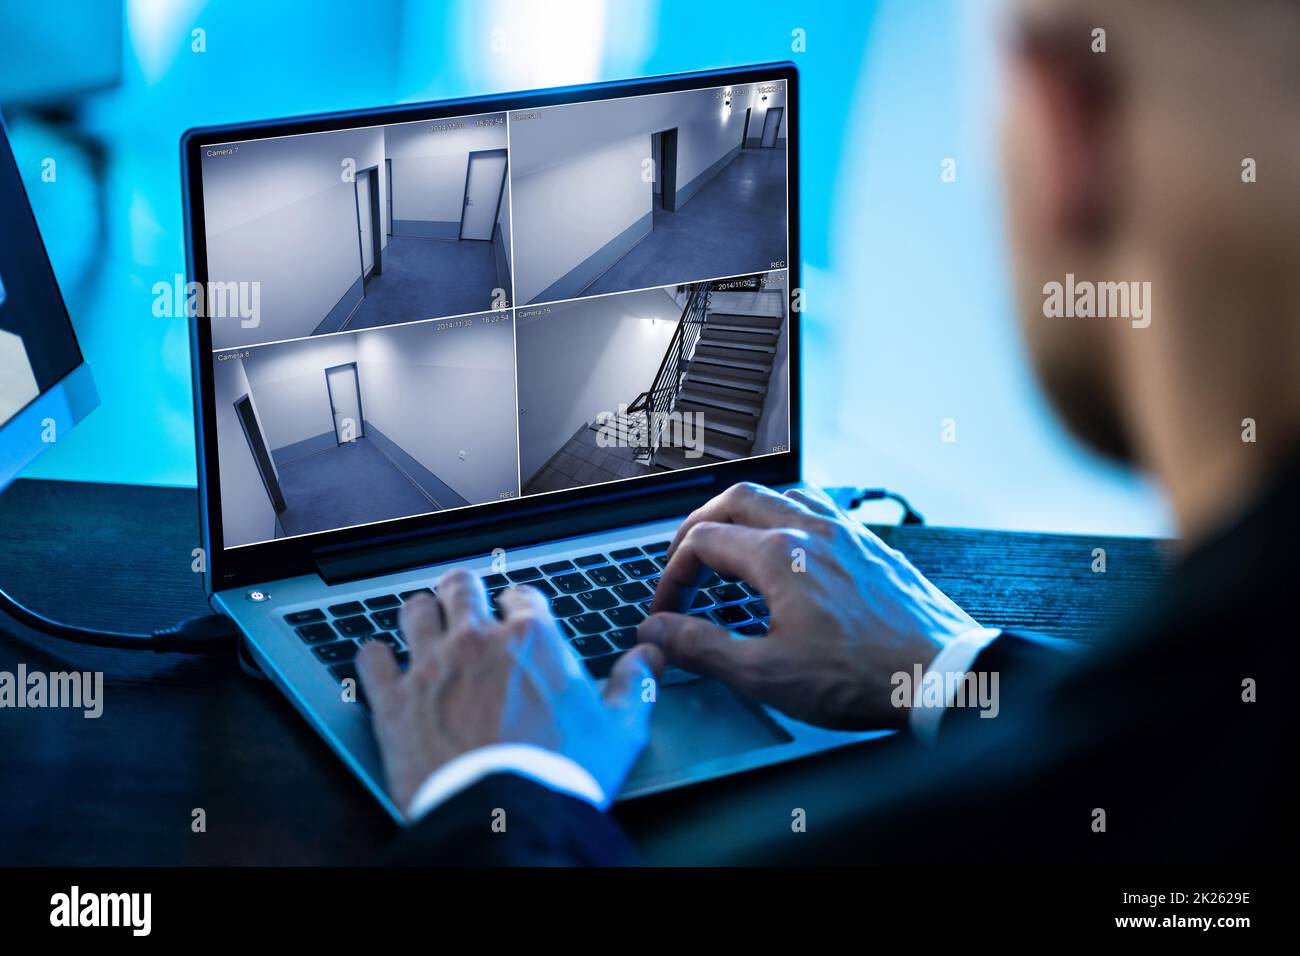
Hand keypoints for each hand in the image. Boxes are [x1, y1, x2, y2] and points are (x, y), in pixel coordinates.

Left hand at [356, 571, 662, 812]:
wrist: (505, 815)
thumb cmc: (562, 772)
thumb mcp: (619, 729)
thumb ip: (633, 685)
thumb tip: (647, 660)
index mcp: (532, 638)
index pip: (520, 596)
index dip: (519, 604)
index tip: (518, 616)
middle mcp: (477, 640)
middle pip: (460, 586)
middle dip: (463, 590)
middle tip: (464, 599)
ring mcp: (430, 666)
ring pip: (413, 610)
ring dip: (420, 614)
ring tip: (423, 621)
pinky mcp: (393, 700)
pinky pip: (370, 658)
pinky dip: (374, 657)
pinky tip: (380, 660)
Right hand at [638, 483, 979, 729]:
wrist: (943, 677)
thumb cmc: (863, 678)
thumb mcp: (766, 675)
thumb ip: (703, 647)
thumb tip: (659, 630)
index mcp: (780, 557)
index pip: (702, 541)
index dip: (671, 575)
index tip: (667, 609)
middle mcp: (812, 531)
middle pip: (737, 499)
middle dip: (699, 526)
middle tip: (684, 560)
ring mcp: (846, 534)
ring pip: (782, 493)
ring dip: (746, 514)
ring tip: (733, 546)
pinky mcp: (872, 546)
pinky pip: (821, 508)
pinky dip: (788, 518)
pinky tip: (792, 550)